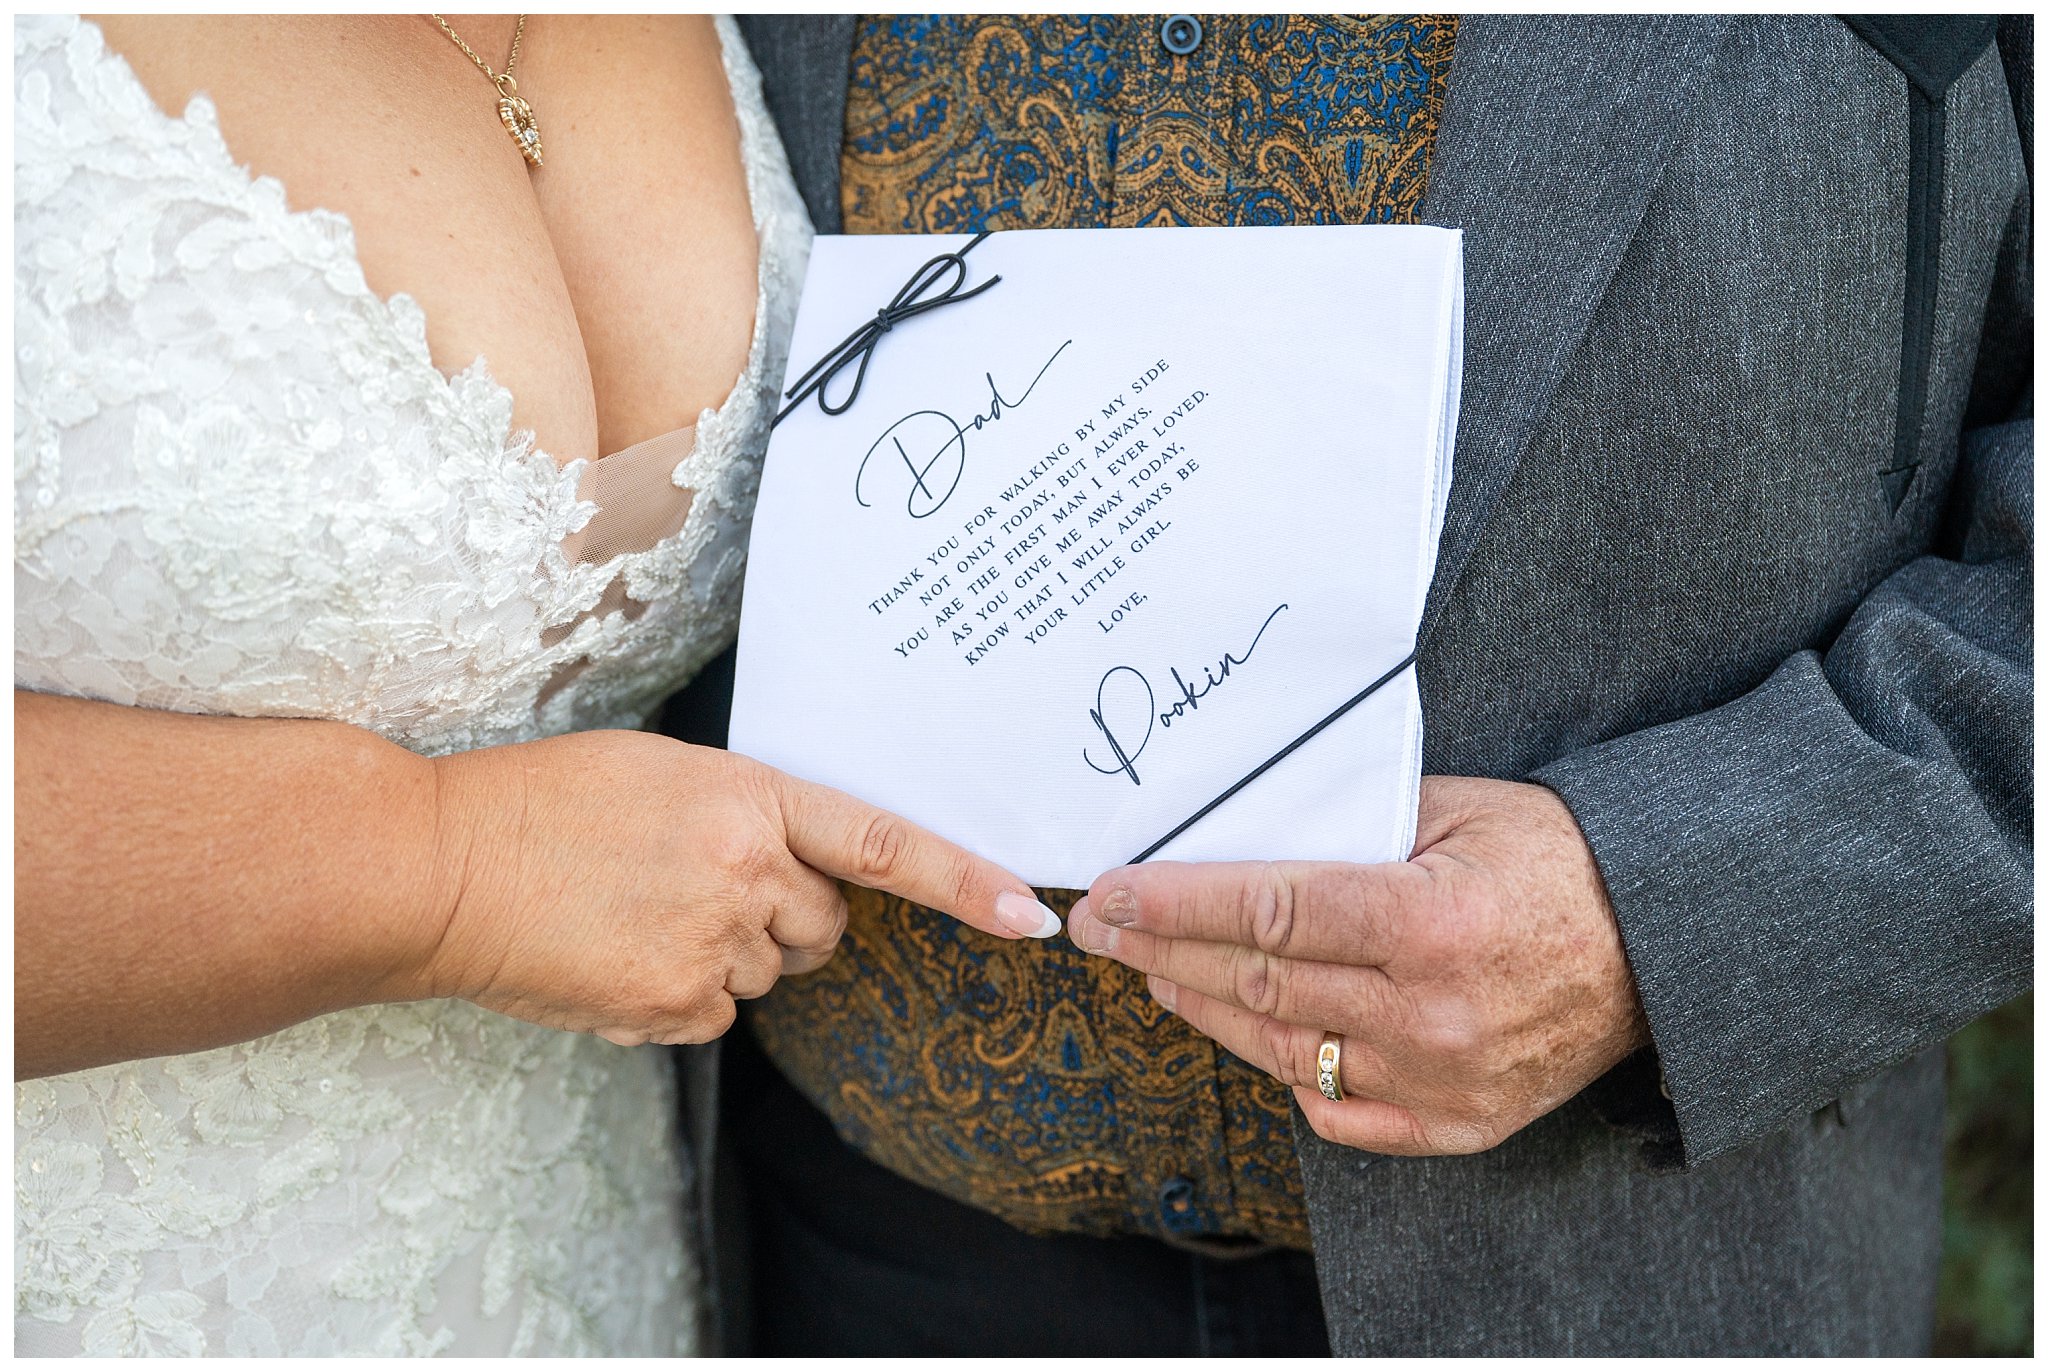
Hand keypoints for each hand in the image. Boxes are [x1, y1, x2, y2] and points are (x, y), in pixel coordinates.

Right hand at [402, 731, 1056, 1045]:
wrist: (441, 866)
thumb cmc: (542, 805)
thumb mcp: (660, 777)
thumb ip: (743, 819)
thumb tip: (785, 878)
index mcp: (748, 797)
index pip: (882, 843)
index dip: (962, 879)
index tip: (1025, 912)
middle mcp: (745, 870)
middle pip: (823, 926)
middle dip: (786, 919)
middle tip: (701, 890)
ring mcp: (710, 943)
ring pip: (767, 974)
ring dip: (726, 956)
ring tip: (638, 915)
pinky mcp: (671, 1005)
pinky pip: (713, 1016)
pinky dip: (678, 998)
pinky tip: (618, 957)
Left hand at [1065, 776, 1649, 1154]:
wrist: (1662, 947)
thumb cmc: (1558, 860)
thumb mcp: (1459, 809)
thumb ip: (1353, 823)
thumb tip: (1243, 831)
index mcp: (1427, 922)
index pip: (1268, 911)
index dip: (1176, 903)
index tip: (1113, 892)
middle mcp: (1428, 1012)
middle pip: (1259, 983)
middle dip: (1163, 951)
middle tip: (1102, 928)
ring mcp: (1441, 1080)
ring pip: (1283, 1048)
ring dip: (1204, 1008)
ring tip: (1152, 971)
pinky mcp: (1456, 1125)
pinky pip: (1339, 1111)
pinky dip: (1285, 1070)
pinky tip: (1243, 1031)